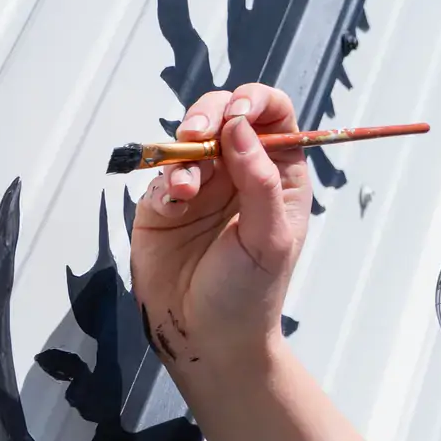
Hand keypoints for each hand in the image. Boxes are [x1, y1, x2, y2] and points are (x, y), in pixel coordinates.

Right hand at [127, 82, 312, 371]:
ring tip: (185, 187)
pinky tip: (174, 204)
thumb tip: (241, 126)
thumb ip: (259, 181)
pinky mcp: (164, 202)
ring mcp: (201, 183)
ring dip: (183, 149)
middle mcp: (240, 172)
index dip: (255, 101)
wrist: (205, 338)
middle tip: (197, 133)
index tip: (238, 113)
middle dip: (209, 114)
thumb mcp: (268, 238)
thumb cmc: (250, 294)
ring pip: (188, 137)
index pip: (273, 115)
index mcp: (278, 175)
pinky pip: (161, 171)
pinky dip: (165, 178)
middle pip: (225, 113)